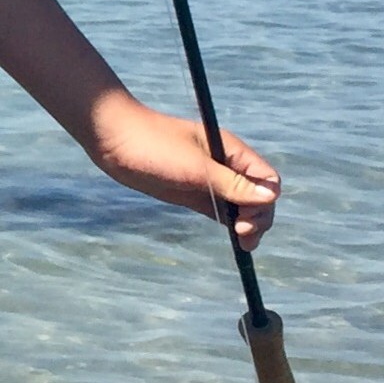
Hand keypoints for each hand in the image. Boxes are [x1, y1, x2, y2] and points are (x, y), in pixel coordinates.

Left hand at [87, 91, 279, 247]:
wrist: (112, 139)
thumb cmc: (153, 145)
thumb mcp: (194, 167)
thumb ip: (231, 184)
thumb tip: (271, 196)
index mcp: (231, 150)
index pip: (267, 179)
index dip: (266, 202)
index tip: (247, 219)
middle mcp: (225, 165)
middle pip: (258, 195)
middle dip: (258, 216)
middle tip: (242, 235)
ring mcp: (209, 179)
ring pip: (241, 205)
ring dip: (247, 223)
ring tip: (242, 243)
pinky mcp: (193, 192)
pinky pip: (221, 209)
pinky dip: (230, 222)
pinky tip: (233, 238)